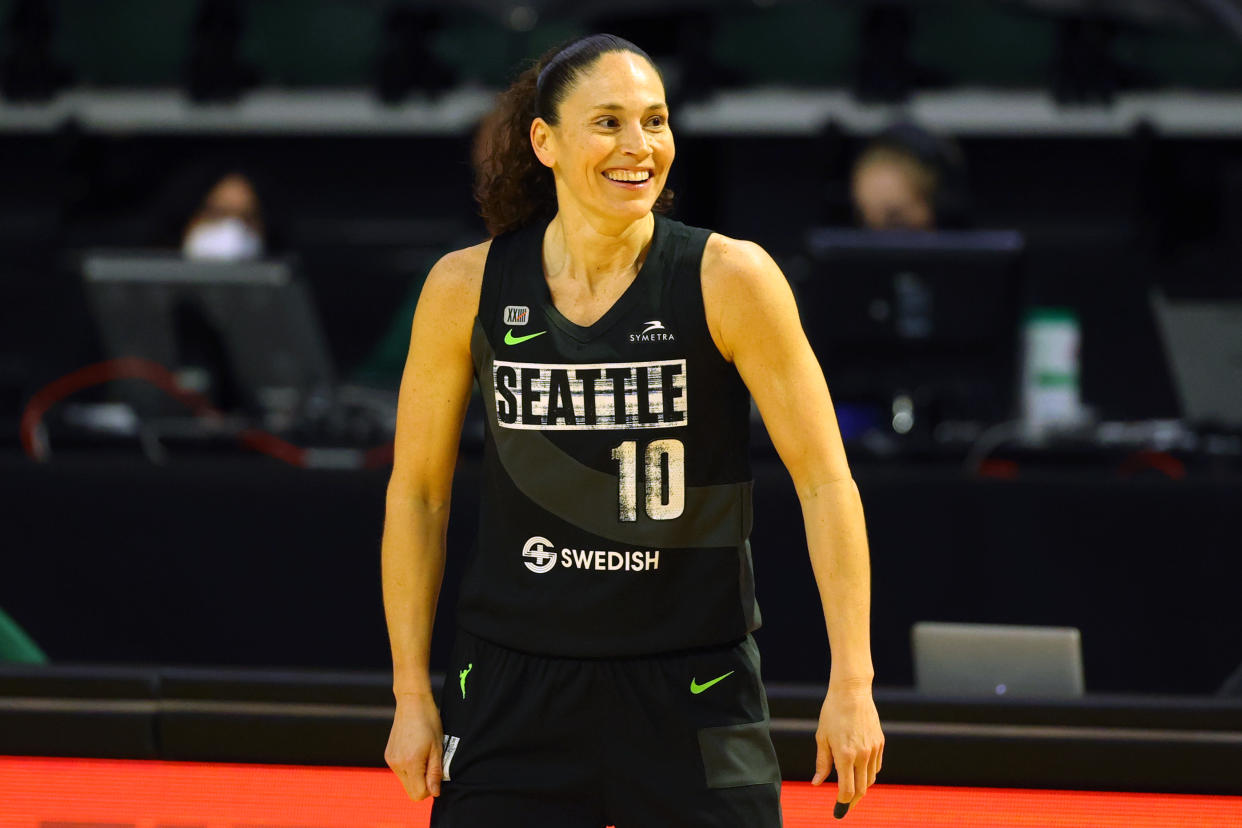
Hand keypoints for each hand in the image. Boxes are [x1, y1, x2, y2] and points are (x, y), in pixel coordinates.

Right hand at [385, 692, 444, 799]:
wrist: (412, 702)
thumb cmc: (429, 721)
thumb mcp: (438, 747)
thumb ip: (435, 772)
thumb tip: (435, 792)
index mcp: (410, 763)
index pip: (418, 794)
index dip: (430, 789)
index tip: (436, 774)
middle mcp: (397, 764)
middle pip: (410, 791)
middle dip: (423, 783)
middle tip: (431, 763)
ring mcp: (390, 760)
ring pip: (405, 781)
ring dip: (416, 774)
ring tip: (423, 754)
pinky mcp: (388, 755)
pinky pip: (400, 771)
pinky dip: (409, 767)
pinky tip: (414, 750)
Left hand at [811, 681, 883, 817]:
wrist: (852, 692)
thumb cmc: (832, 713)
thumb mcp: (822, 737)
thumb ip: (822, 763)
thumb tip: (817, 784)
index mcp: (845, 755)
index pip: (847, 790)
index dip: (842, 804)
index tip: (837, 811)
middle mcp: (862, 755)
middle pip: (861, 789)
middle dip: (852, 801)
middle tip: (844, 807)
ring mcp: (873, 749)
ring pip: (870, 779)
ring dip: (861, 788)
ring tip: (851, 791)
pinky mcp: (880, 743)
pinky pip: (876, 766)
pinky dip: (869, 774)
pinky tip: (860, 773)